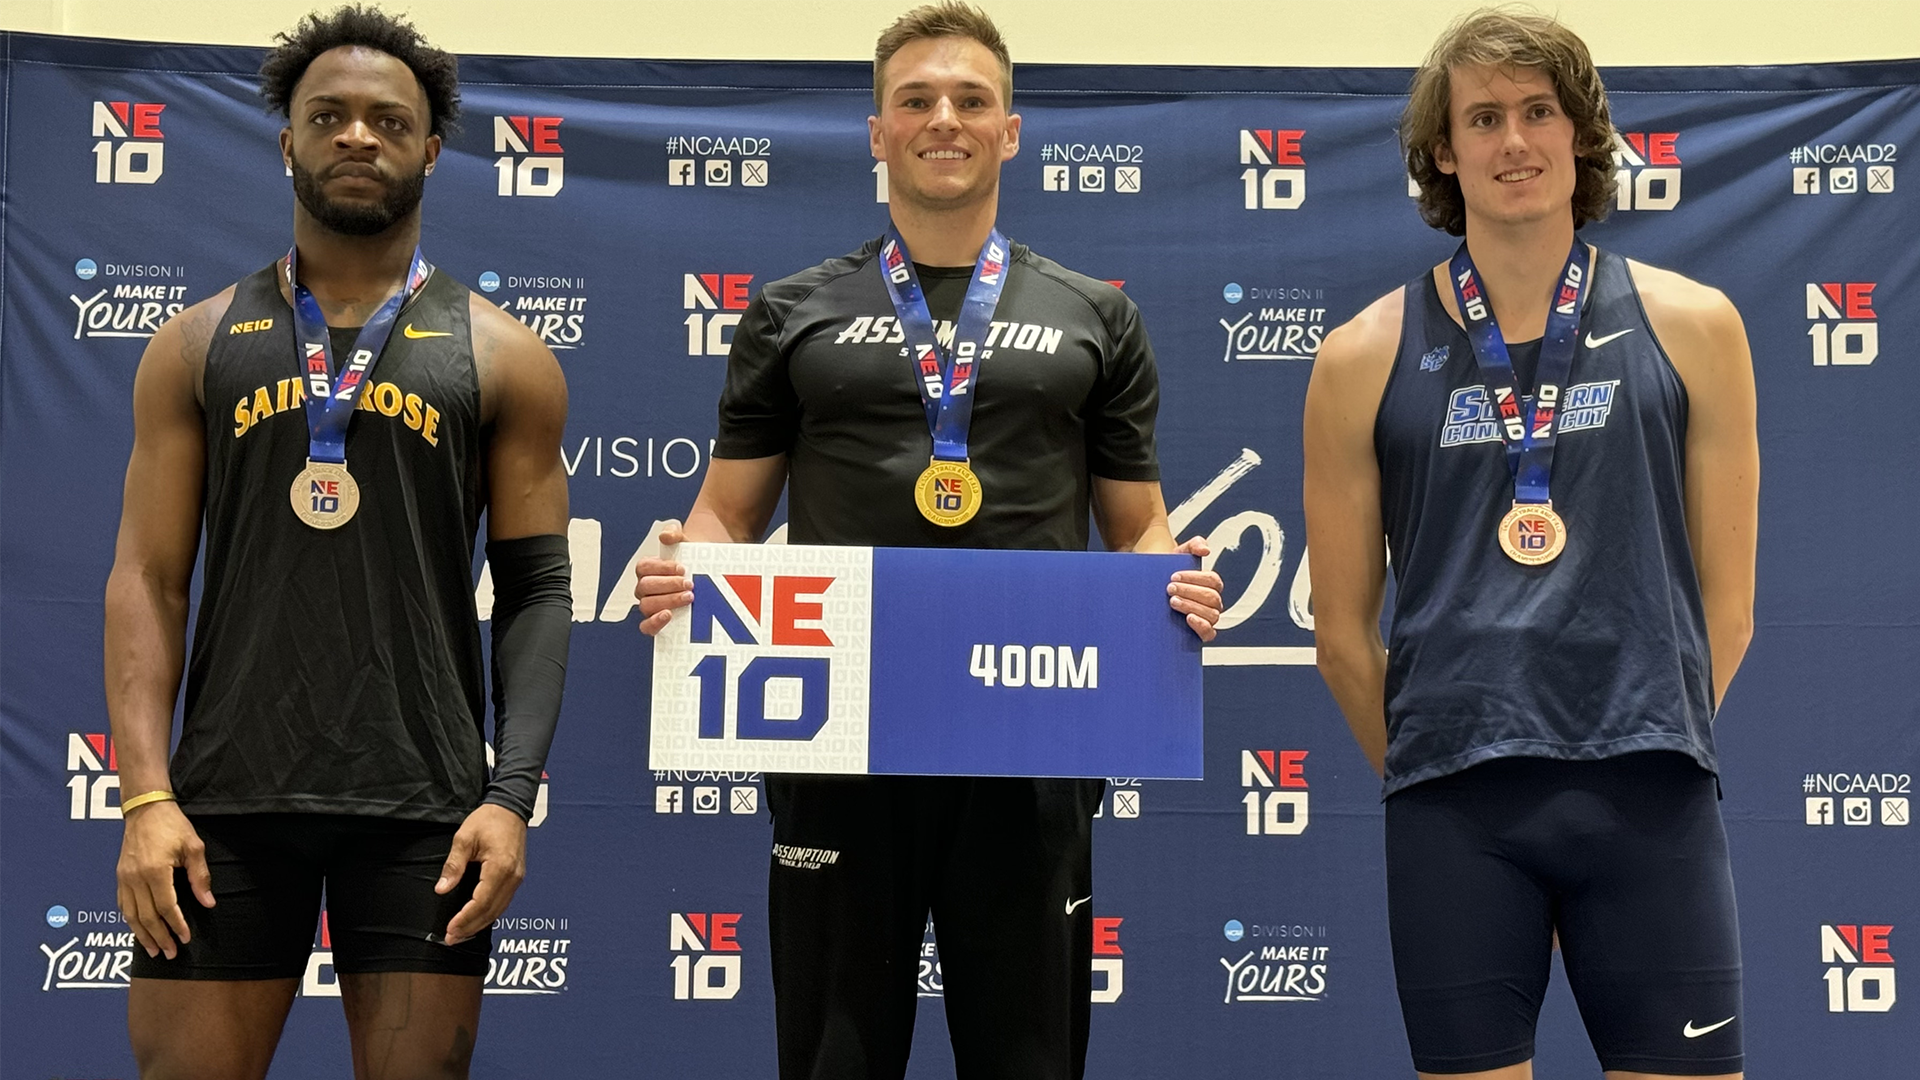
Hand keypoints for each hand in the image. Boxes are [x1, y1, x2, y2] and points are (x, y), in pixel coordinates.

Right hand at [115, 800, 213, 959]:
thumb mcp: (193, 847)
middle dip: (160, 937)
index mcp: (154, 871)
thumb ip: (200, 877)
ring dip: (142, 935)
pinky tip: (139, 931)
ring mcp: (124, 878)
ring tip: (154, 950)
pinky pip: (122, 905)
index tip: (185, 938)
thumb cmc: (172, 825)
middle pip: (146, 916)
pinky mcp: (119, 876)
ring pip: (130, 915)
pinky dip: (130, 921)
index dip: (176, 925)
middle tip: (171, 953)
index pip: (165, 907)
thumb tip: (208, 903)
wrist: (145, 809)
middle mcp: (135, 878)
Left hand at [436, 803, 527, 946]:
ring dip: (480, 924)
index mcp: (499, 867)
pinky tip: (477, 920)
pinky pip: (503, 902)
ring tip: (461, 934)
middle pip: (492, 911)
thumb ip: (454, 865)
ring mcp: (517, 878)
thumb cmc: (488, 819)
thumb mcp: (464, 838)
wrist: (510, 808)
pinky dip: (489, 915)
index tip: (450, 929)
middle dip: (471, 927)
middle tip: (452, 939)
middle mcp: (512, 876)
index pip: (481, 902)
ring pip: (499, 910)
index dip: (465, 919)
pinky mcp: (517, 878)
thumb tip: (442, 889)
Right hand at [633, 525, 690, 636]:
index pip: (644, 567)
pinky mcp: (658, 622)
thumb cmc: (692, 560)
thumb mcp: (686, 543)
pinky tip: (668, 616)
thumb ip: (674, 534)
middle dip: (668, 585)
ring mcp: (650, 606)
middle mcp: (645, 588)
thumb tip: (665, 536)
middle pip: (645, 587)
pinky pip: (647, 627)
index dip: (661, 568)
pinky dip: (654, 623)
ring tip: (689, 597)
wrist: (707, 575)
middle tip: (690, 584)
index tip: (682, 568)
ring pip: (646, 606)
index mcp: (647, 569)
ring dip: (667, 601)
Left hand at [1170, 536, 1224, 641]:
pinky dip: (1202, 626)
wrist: (1150, 588)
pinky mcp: (1200, 632)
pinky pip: (1209, 633)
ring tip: (1173, 601)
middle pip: (1212, 597)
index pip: (1212, 580)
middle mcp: (1211, 601)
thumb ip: (1193, 545)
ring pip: (1212, 614)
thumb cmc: (1166, 573)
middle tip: (1169, 588)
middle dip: (1190, 592)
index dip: (1194, 577)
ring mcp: (1207, 617)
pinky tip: (1189, 618)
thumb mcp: (1178, 554)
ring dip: (1192, 606)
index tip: (1174, 576)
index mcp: (1210, 583)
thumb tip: (1205, 550)